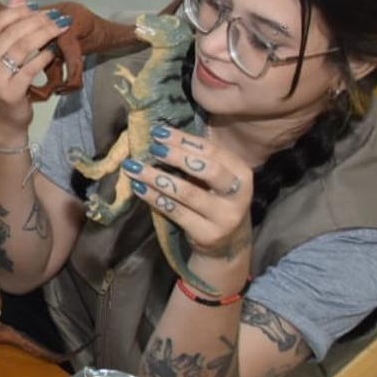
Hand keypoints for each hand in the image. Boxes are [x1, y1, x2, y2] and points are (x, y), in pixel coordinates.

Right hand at [0, 0, 73, 128]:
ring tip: (60, 27)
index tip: (39, 7)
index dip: (20, 11)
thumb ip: (9, 26)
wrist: (3, 119)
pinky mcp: (10, 92)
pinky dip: (44, 57)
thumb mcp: (1, 54)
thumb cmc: (3, 83)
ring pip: (23, 47)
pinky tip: (54, 50)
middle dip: (38, 21)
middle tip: (57, 16)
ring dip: (45, 34)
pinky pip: (30, 68)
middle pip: (13, 33)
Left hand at [123, 125, 255, 290]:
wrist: (227, 244)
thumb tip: (161, 136)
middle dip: (177, 156)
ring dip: (157, 178)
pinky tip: (139, 188)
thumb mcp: (215, 180)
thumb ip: (197, 160)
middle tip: (152, 148)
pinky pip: (176, 212)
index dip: (185, 140)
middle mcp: (239, 194)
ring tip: (134, 168)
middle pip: (209, 170)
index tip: (159, 132)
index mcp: (242, 173)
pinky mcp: (208, 234)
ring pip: (188, 193)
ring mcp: (225, 217)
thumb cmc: (214, 201)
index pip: (214, 151)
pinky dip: (155, 198)